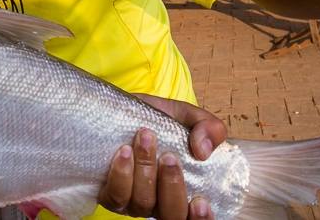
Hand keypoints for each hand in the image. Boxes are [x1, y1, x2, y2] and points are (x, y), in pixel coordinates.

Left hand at [98, 95, 225, 217]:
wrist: (125, 110)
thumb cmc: (160, 120)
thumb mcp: (189, 117)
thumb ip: (208, 129)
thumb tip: (204, 151)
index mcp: (185, 192)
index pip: (195, 219)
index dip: (200, 218)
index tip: (201, 201)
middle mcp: (160, 204)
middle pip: (170, 215)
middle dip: (171, 186)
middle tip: (169, 156)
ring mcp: (134, 202)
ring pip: (143, 204)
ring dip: (145, 171)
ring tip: (146, 140)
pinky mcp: (110, 194)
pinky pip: (115, 196)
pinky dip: (121, 174)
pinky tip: (124, 152)